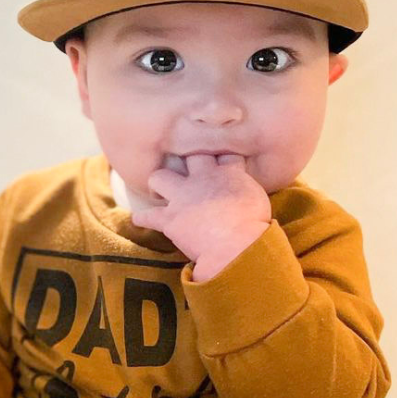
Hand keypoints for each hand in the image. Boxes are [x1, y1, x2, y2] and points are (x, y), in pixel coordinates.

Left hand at [130, 154, 271, 278]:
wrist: (236, 245)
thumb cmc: (254, 226)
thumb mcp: (258, 199)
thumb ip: (246, 188)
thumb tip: (244, 193)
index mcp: (229, 173)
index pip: (223, 152)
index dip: (220, 153)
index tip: (218, 155)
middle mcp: (202, 179)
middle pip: (190, 155)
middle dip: (188, 158)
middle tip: (186, 166)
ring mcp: (183, 197)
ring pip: (159, 177)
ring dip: (158, 182)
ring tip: (159, 189)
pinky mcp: (169, 218)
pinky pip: (148, 216)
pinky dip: (142, 218)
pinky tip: (138, 219)